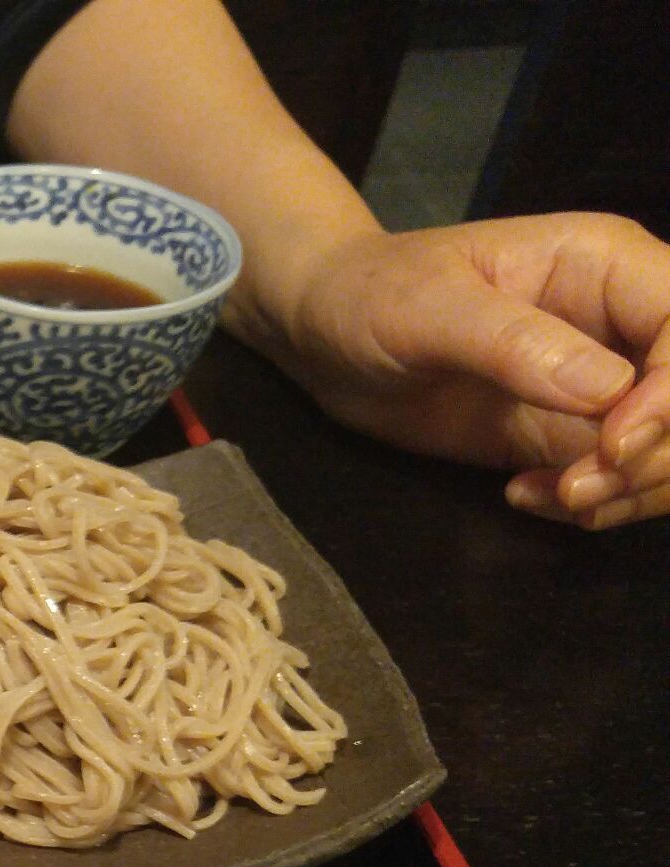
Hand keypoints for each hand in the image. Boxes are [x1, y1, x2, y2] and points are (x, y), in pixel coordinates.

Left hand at [262, 213, 669, 529]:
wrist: (326, 331)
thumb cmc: (371, 295)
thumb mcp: (426, 308)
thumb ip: (513, 343)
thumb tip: (607, 388)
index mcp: (608, 265)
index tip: (615, 445)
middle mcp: (624, 323)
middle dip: (661, 456)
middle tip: (580, 489)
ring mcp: (606, 384)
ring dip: (633, 490)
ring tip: (553, 497)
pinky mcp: (573, 434)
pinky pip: (621, 479)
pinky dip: (593, 504)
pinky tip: (526, 496)